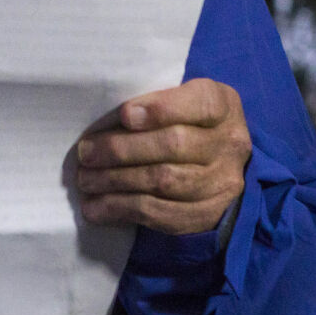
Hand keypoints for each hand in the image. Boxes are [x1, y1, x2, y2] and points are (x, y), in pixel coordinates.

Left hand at [74, 79, 251, 235]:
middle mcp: (229, 144)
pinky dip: (122, 209)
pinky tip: (95, 208)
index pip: (200, 103)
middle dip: (122, 149)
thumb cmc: (187, 123)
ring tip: (85, 180)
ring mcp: (221, 183)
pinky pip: (160, 214)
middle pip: (174, 145)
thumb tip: (109, 119)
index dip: (161, 109)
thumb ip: (154, 102)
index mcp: (222, 105)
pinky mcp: (205, 215)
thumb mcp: (182, 99)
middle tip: (87, 153)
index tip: (124, 115)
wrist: (218, 167)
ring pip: (163, 181)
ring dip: (115, 181)